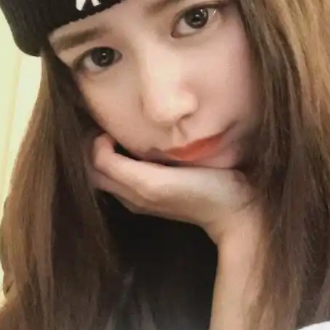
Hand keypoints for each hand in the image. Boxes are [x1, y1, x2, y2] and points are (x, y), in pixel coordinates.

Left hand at [88, 133, 261, 245]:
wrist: (239, 212)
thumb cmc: (200, 193)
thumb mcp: (153, 181)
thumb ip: (119, 166)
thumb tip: (98, 142)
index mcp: (129, 192)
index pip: (91, 166)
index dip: (90, 143)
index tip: (107, 120)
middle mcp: (134, 194)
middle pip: (100, 168)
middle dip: (97, 143)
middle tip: (110, 117)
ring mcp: (150, 192)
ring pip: (116, 168)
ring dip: (112, 147)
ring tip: (123, 124)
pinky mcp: (166, 187)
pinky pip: (134, 169)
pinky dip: (128, 153)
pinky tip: (143, 138)